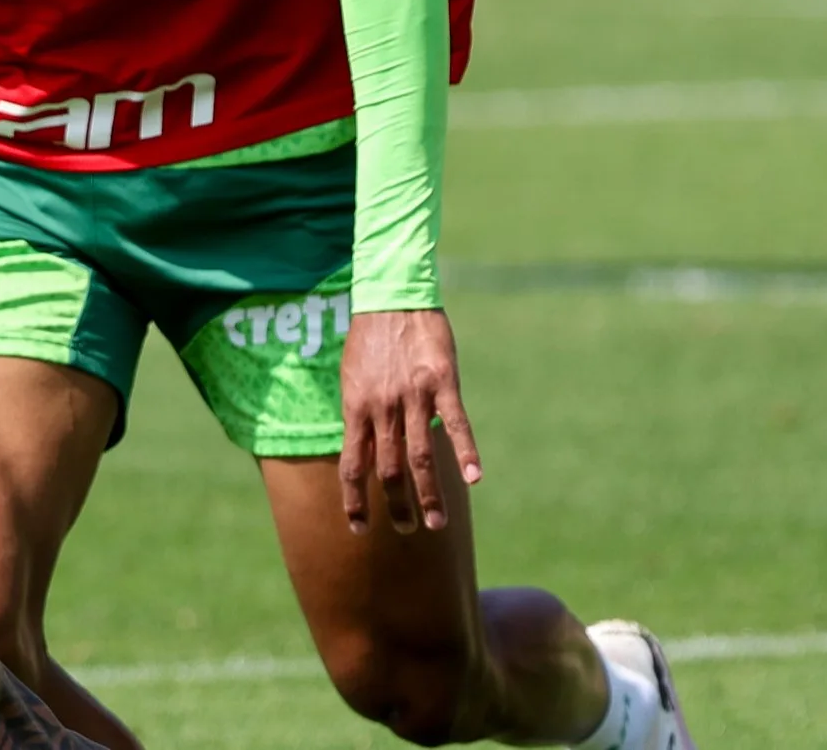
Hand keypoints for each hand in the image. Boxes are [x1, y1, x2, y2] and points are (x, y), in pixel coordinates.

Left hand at [338, 307, 481, 534]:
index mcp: (355, 407)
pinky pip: (456, 422)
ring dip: (430, 494)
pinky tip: (474, 478)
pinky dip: (466, 451)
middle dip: (396, 506)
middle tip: (406, 531)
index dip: (353, 500)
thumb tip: (364, 449)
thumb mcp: (352, 377)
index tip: (357, 529)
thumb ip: (360, 414)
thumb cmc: (370, 337)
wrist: (392, 295)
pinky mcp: (443, 381)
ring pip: (421, 455)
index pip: (352, 465)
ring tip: (438, 523)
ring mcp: (413, 395)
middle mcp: (382, 407)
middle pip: (388, 469)